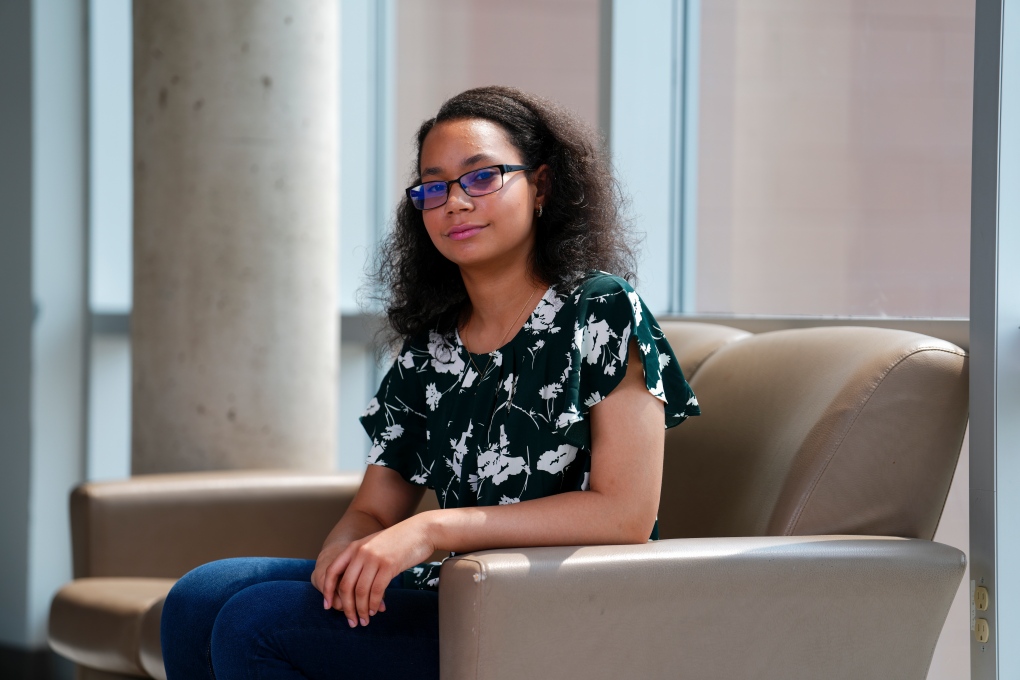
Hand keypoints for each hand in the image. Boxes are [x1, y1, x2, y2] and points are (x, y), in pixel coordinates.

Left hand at [320, 512, 437, 627]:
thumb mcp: (375, 546)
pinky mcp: (389, 565)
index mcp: (354, 547)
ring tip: (364, 620)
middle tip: (352, 621)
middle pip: (345, 586)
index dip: (328, 590)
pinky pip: (376, 591)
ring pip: (360, 591)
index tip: (328, 606)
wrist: (422, 530)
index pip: (332, 571)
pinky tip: (375, 610)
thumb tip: (355, 586)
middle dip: (347, 608)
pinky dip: (373, 604)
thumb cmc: (401, 541)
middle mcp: (361, 552)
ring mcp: (374, 558)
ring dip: (361, 610)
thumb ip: (363, 560)